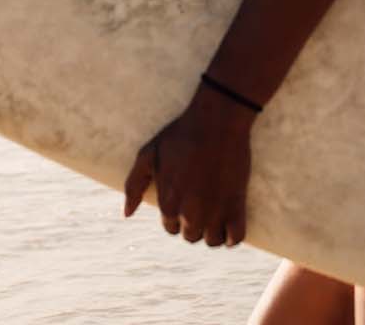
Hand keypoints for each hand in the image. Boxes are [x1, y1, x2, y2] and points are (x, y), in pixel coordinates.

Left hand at [122, 84, 255, 246]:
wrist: (217, 122)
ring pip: (212, 241)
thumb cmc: (180, 136)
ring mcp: (215, 212)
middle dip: (194, 223)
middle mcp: (190, 214)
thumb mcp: (148, 154)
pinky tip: (230, 222)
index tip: (186, 199)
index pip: (171, 227)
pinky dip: (233, 236)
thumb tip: (127, 214)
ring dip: (213, 231)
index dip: (177, 216)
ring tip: (216, 213)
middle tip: (202, 202)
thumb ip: (134, 185)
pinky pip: (236, 238)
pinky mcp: (237, 206)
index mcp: (168, 203)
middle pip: (191, 236)